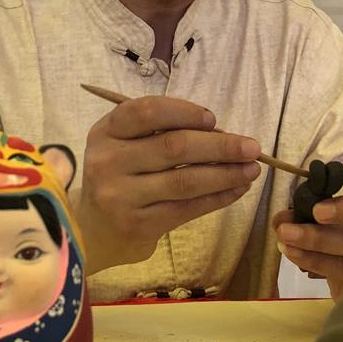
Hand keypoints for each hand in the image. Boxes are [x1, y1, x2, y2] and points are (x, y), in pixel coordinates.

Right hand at [73, 96, 260, 274]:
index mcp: (106, 132)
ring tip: (252, 169)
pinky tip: (237, 189)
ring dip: (226, 173)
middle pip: (173, 147)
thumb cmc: (119, 177)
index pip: (146, 112)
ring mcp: (121, 196)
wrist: (90, 229)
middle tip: (252, 147)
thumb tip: (221, 134)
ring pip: (185, 180)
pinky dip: (218, 197)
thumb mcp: (124, 146)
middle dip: (220, 145)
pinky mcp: (139, 225)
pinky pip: (187, 208)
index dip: (184, 112)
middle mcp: (108, 162)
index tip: (213, 119)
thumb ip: (160, 134)